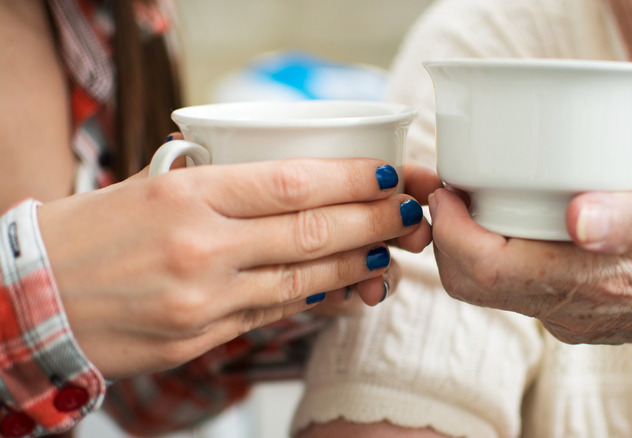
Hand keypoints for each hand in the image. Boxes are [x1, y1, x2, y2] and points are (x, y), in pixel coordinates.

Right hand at [38, 157, 425, 378]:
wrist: (34, 299)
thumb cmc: (93, 233)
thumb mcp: (153, 187)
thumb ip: (222, 187)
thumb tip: (293, 186)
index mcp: (188, 194)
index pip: (292, 181)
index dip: (351, 178)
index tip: (386, 173)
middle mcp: (200, 245)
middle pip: (312, 231)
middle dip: (374, 222)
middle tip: (409, 214)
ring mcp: (203, 298)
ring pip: (303, 279)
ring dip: (358, 266)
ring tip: (391, 254)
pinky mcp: (201, 337)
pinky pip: (275, 314)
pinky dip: (317, 300)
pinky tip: (346, 289)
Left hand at [428, 177, 631, 395]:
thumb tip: (577, 216)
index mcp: (588, 281)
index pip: (484, 270)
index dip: (451, 231)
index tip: (448, 190)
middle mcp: (567, 308)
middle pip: (472, 284)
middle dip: (447, 238)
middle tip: (453, 190)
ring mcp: (566, 317)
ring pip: (489, 288)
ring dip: (469, 245)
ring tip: (476, 197)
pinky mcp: (570, 315)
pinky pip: (515, 289)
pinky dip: (498, 254)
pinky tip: (516, 219)